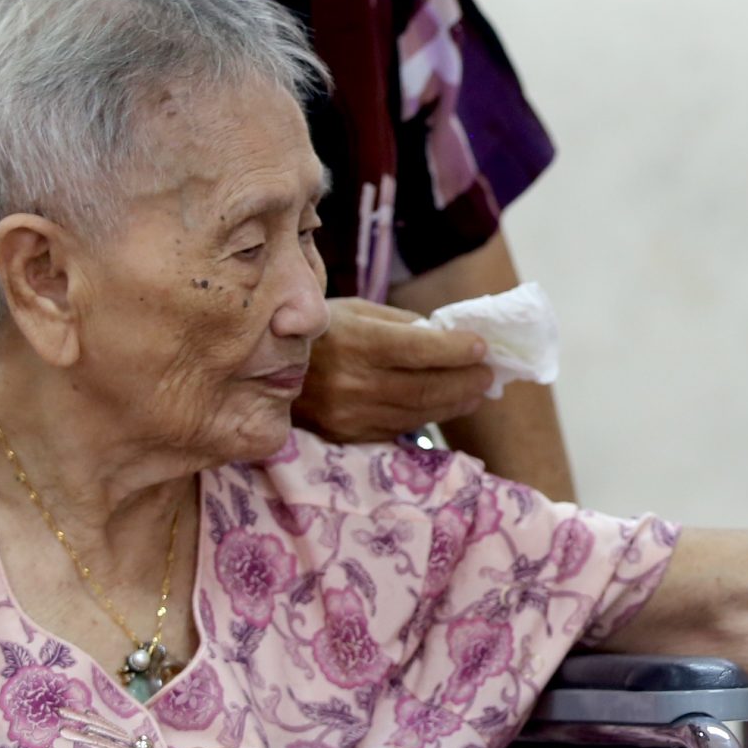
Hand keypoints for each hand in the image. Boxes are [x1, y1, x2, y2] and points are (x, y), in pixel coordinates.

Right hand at [296, 299, 495, 442]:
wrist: (257, 369)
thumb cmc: (316, 332)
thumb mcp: (355, 311)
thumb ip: (402, 324)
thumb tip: (449, 335)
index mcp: (355, 342)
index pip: (419, 349)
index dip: (457, 350)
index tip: (482, 346)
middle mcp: (352, 383)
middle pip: (426, 387)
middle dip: (466, 380)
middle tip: (489, 373)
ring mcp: (349, 415)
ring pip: (418, 412)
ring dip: (456, 402)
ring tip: (477, 390)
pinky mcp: (347, 436)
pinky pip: (399, 427)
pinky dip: (428, 416)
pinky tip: (447, 405)